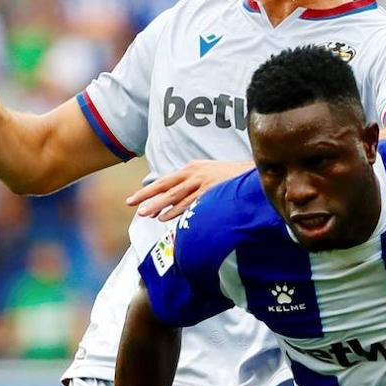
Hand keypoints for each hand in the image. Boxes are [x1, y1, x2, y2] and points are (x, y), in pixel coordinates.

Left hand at [126, 160, 253, 220]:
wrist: (254, 176)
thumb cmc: (231, 179)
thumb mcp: (209, 174)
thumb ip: (192, 182)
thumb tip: (175, 195)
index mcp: (192, 168)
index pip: (166, 181)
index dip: (149, 190)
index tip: (134, 199)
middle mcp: (195, 174)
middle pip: (166, 186)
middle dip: (147, 196)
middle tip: (131, 204)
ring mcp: (203, 183)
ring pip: (175, 196)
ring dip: (159, 205)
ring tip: (145, 214)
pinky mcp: (211, 193)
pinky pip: (190, 203)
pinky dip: (176, 210)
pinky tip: (165, 217)